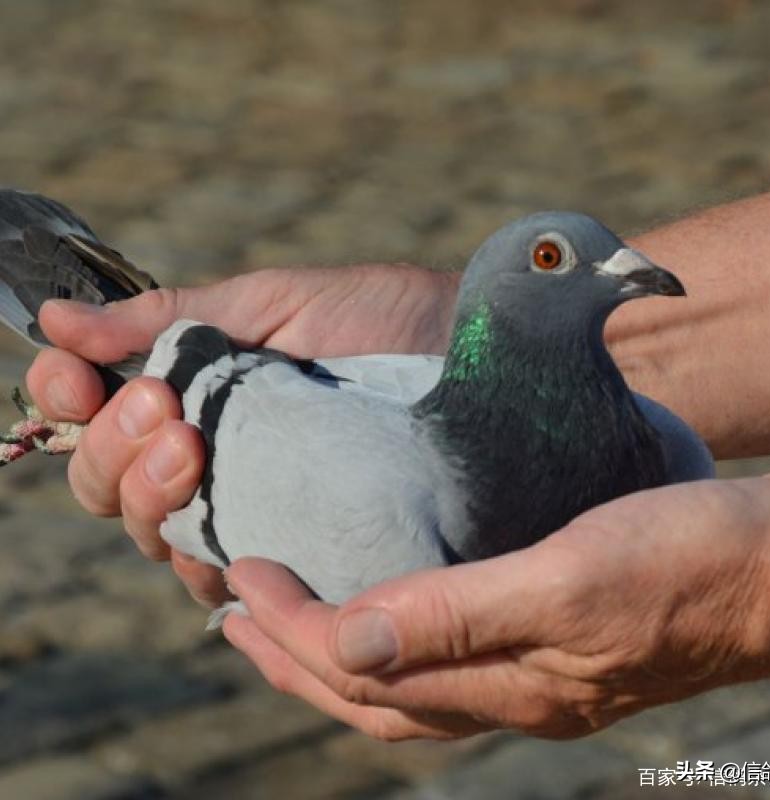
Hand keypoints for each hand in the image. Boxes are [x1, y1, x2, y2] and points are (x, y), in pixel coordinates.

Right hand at [25, 264, 459, 604]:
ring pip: (159, 536)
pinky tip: (222, 525)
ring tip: (189, 441)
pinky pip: (228, 577)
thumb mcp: (275, 303)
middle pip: (112, 488)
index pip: (100, 421)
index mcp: (197, 399)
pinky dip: (206, 553)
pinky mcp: (304, 557)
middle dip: (109, 449)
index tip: (71, 374)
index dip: (67, 402)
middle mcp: (217, 463)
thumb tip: (57, 318)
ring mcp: (257, 514)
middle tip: (158, 404)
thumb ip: (173, 319)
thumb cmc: (380, 319)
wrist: (476, 360)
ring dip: (147, 494)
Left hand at [221, 474, 769, 739]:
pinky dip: (392, 644)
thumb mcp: (568, 580)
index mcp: (508, 684)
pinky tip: (382, 614)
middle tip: (233, 612)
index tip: (244, 577)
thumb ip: (459, 617)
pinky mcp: (549, 649)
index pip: (362, 670)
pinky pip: (443, 663)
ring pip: (402, 686)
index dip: (292, 629)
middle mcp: (510, 694)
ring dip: (333, 657)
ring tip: (283, 621)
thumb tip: (350, 645)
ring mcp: (530, 677)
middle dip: (291, 657)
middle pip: (370, 695)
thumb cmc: (684, 563)